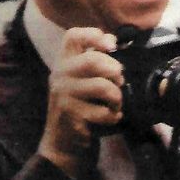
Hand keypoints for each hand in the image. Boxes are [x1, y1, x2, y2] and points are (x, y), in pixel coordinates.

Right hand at [37, 27, 123, 178]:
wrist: (63, 145)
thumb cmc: (80, 109)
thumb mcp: (81, 81)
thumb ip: (94, 63)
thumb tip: (114, 42)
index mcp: (64, 63)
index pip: (73, 36)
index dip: (94, 35)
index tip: (111, 45)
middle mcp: (60, 75)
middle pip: (93, 60)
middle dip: (114, 70)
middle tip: (119, 81)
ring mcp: (63, 96)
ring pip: (101, 86)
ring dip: (116, 96)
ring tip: (116, 104)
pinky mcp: (71, 116)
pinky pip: (103, 111)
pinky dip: (113, 115)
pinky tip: (111, 118)